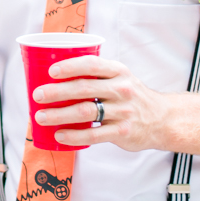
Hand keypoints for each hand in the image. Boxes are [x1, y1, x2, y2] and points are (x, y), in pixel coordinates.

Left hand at [32, 56, 168, 151]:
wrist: (162, 119)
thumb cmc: (131, 96)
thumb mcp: (120, 77)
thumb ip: (96, 74)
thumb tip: (56, 74)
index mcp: (118, 71)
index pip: (91, 65)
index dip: (70, 66)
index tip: (51, 71)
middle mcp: (121, 89)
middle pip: (83, 88)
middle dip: (56, 92)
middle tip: (37, 95)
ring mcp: (122, 112)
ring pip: (85, 112)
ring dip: (59, 115)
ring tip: (41, 116)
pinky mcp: (122, 132)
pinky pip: (93, 135)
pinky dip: (74, 135)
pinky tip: (60, 135)